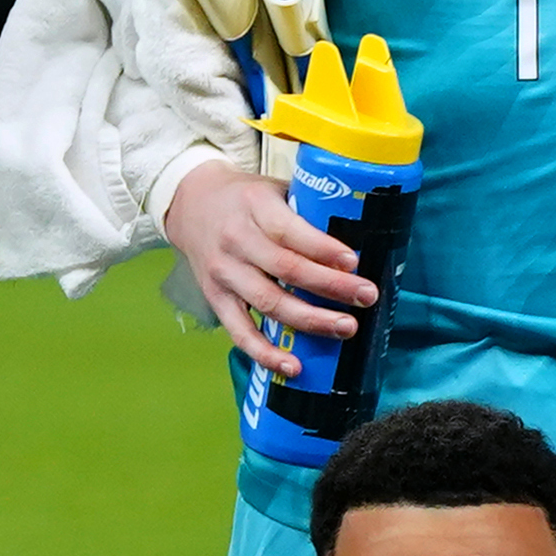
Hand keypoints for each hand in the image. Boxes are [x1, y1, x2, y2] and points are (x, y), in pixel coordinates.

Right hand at [161, 155, 372, 377]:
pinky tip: (293, 366)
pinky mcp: (215, 298)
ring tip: (346, 328)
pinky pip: (240, 331)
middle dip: (331, 286)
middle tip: (367, 297)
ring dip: (310, 320)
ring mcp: (224, 272)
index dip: (323, 249)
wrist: (189, 204)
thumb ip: (307, 211)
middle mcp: (236, 241)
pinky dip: (266, 352)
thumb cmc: (245, 199)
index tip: (354, 262)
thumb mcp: (274, 189)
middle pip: (286, 269)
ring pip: (269, 302)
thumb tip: (363, 235)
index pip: (291, 231)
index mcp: (255, 207)